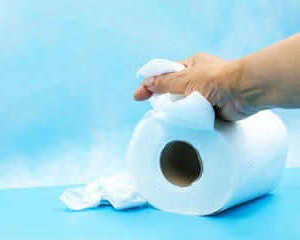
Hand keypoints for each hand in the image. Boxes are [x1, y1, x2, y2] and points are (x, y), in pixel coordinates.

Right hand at [133, 53, 256, 120]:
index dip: (150, 84)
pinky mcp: (210, 109)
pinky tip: (181, 123)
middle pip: (172, 90)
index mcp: (191, 65)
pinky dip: (187, 119)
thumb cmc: (217, 79)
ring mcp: (204, 95)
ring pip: (182, 104)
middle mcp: (197, 79)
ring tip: (170, 116)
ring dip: (176, 110)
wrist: (244, 92)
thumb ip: (164, 82)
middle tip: (156, 107)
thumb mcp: (185, 79)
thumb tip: (147, 83)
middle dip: (164, 99)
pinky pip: (192, 115)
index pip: (164, 73)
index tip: (137, 96)